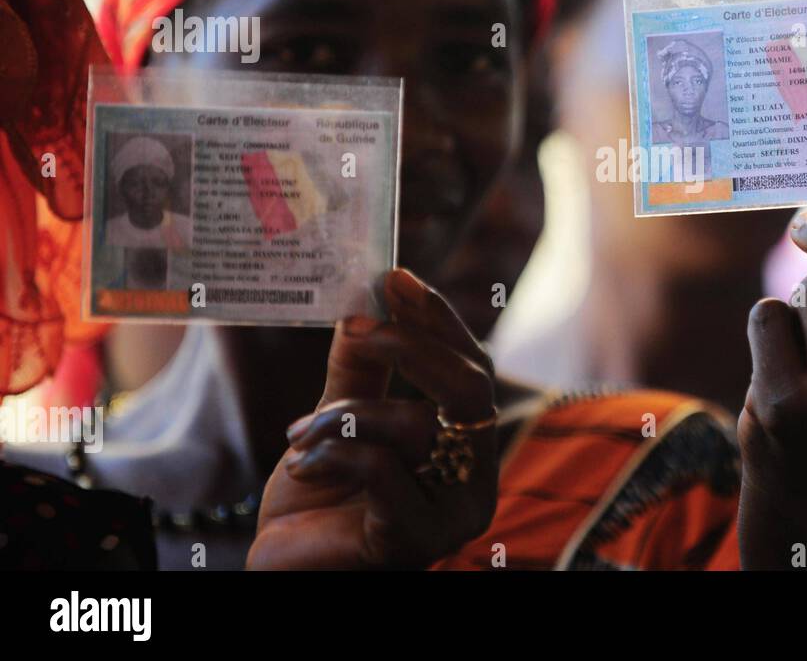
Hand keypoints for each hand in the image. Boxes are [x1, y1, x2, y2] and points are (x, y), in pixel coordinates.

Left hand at [246, 269, 497, 569]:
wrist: (288, 570)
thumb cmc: (321, 501)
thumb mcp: (339, 419)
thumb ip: (359, 370)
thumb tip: (363, 303)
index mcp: (467, 443)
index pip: (471, 368)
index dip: (438, 321)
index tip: (396, 278)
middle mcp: (474, 476)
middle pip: (469, 388)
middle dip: (411, 347)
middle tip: (358, 328)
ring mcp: (452, 512)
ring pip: (417, 426)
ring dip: (345, 417)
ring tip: (299, 432)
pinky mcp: (416, 540)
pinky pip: (383, 471)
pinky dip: (334, 455)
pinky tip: (300, 466)